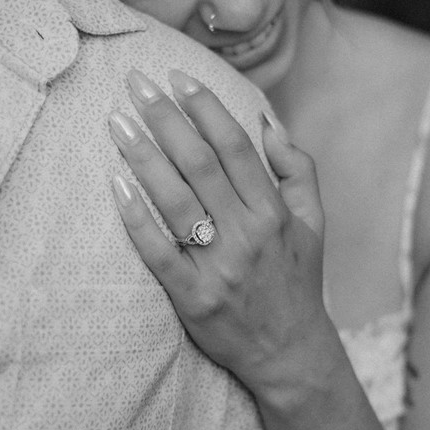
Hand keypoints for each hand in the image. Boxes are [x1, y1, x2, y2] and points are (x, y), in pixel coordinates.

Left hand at [108, 68, 337, 395]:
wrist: (289, 352)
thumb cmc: (296, 280)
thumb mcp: (314, 223)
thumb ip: (299, 170)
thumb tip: (268, 122)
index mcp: (274, 212)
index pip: (235, 147)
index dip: (205, 108)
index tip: (178, 77)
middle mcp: (248, 235)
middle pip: (200, 164)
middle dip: (166, 118)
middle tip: (136, 82)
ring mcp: (219, 267)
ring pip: (176, 200)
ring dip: (144, 156)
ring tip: (116, 121)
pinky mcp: (192, 298)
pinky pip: (159, 252)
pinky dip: (137, 218)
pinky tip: (115, 185)